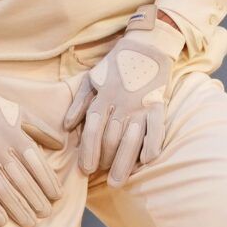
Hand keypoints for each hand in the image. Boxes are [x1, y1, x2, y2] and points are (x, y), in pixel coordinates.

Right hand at [0, 67, 66, 226]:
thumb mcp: (21, 112)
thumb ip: (41, 129)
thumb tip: (60, 145)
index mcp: (16, 136)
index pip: (37, 164)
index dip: (48, 182)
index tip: (57, 196)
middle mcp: (1, 149)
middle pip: (23, 180)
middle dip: (37, 199)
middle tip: (46, 214)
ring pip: (3, 189)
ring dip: (17, 208)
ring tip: (29, 223)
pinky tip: (0, 221)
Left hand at [62, 6, 185, 185]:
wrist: (148, 45)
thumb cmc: (117, 64)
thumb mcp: (92, 78)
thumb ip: (79, 103)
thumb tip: (67, 126)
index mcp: (103, 96)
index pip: (93, 128)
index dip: (88, 151)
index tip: (86, 169)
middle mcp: (122, 103)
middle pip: (111, 139)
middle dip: (105, 161)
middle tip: (102, 178)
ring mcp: (141, 105)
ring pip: (132, 139)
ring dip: (124, 163)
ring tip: (118, 181)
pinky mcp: (159, 104)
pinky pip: (157, 129)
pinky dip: (152, 146)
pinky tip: (146, 162)